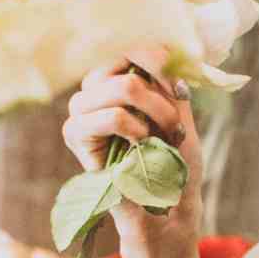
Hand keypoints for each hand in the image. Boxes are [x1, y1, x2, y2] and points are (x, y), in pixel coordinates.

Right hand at [62, 46, 204, 252]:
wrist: (165, 209)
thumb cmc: (174, 165)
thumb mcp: (180, 114)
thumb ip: (170, 84)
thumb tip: (167, 52)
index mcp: (119, 78)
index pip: (135, 48)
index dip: (163, 61)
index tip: (183, 90)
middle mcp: (97, 89)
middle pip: (128, 60)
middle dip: (163, 93)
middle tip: (176, 125)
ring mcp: (82, 109)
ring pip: (122, 86)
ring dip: (156, 111)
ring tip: (166, 137)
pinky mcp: (75, 133)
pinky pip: (111, 116)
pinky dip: (136, 129)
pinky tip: (140, 146)